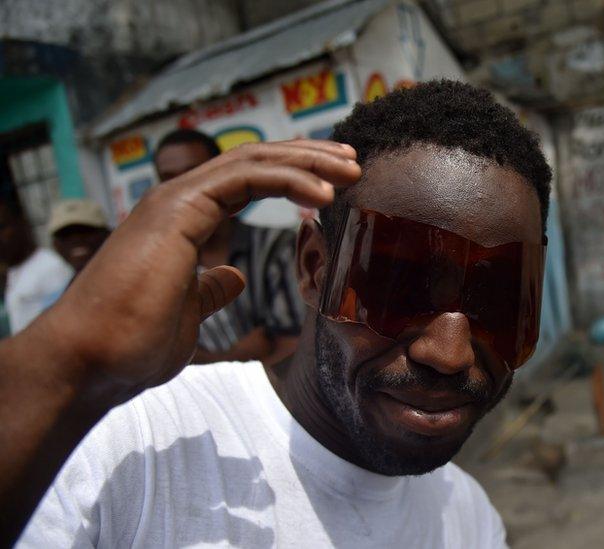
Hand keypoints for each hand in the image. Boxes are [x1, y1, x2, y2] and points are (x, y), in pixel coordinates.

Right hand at [35, 139, 359, 403]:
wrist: (91, 362)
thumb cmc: (133, 343)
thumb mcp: (188, 311)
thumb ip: (210, 289)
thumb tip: (232, 277)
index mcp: (186, 218)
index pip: (249, 180)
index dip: (295, 175)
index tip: (335, 184)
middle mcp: (180, 199)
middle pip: (256, 161)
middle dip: (309, 158)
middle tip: (353, 161)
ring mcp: (176, 199)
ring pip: (253, 159)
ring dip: (308, 161)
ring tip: (351, 169)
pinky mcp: (178, 209)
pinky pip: (244, 179)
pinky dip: (288, 180)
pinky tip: (323, 195)